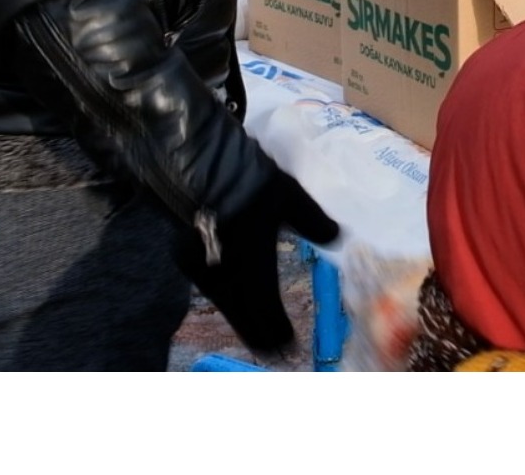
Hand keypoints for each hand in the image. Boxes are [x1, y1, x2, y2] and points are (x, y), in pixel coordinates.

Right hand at [177, 166, 339, 355]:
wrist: (197, 168)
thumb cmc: (249, 183)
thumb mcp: (290, 198)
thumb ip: (313, 222)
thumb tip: (337, 238)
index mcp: (255, 267)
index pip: (267, 310)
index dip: (278, 332)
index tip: (290, 350)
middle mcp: (228, 277)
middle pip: (245, 317)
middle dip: (262, 338)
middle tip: (275, 356)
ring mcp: (204, 271)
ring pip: (226, 306)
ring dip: (243, 323)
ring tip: (258, 340)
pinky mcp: (188, 261)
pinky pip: (212, 292)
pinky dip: (227, 304)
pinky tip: (234, 305)